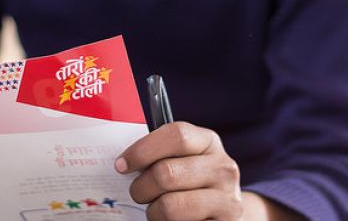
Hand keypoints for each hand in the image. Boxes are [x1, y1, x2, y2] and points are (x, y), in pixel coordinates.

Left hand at [115, 121, 241, 219]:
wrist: (223, 209)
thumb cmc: (190, 179)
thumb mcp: (182, 159)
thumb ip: (160, 154)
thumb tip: (122, 162)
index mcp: (209, 142)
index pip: (176, 135)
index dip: (143, 150)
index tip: (121, 164)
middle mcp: (223, 168)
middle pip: (166, 173)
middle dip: (141, 187)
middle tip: (137, 192)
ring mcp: (227, 199)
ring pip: (170, 206)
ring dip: (153, 211)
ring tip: (155, 209)